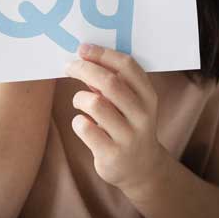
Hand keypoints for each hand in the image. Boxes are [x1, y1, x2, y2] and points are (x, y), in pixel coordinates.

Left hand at [65, 43, 167, 193]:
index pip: (127, 66)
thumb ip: (114, 84)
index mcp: (148, 97)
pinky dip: (78, 121)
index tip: (83, 48)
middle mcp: (142, 115)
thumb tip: (84, 58)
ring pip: (95, 104)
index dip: (103, 54)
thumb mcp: (131, 104)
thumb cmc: (129, 126)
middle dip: (85, 69)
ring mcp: (128, 136)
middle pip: (109, 82)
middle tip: (70, 66)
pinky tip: (82, 124)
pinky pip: (85, 128)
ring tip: (80, 102)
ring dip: (80, 98)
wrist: (141, 169)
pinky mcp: (112, 154)